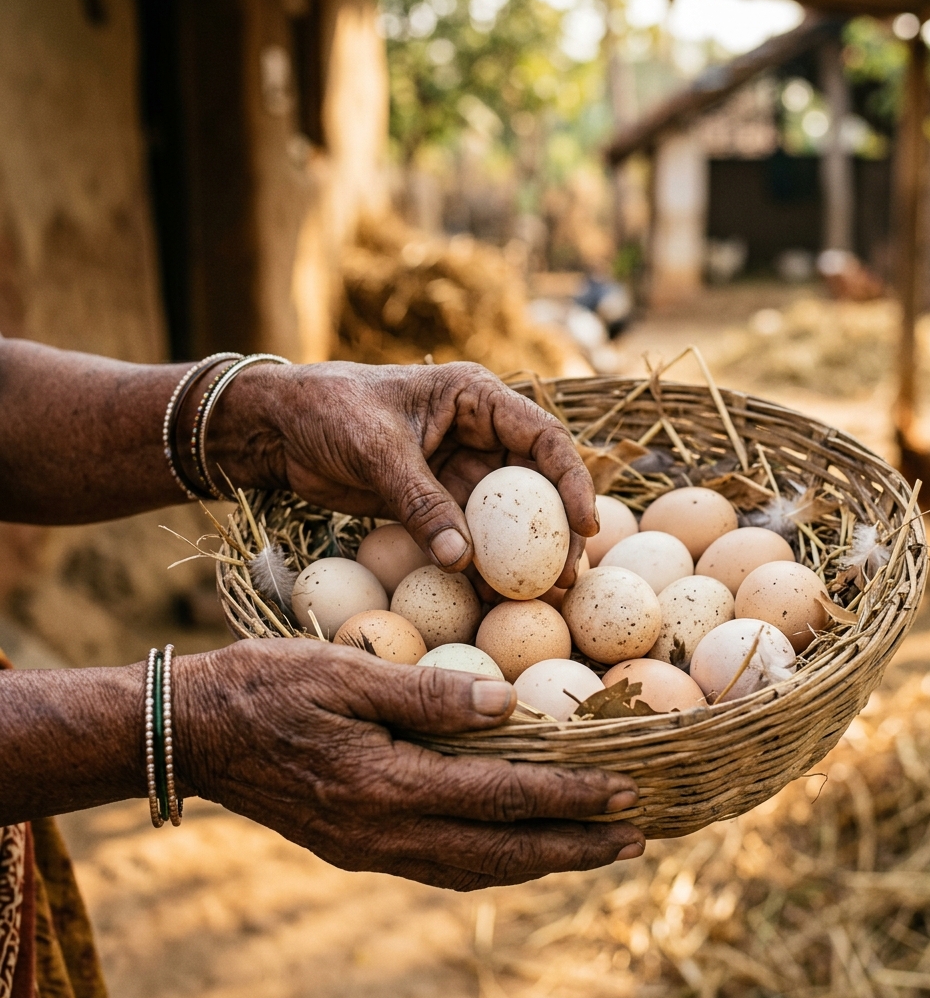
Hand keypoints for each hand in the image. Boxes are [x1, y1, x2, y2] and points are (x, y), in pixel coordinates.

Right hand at [175, 639, 644, 889]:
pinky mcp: (357, 846)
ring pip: (475, 868)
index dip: (568, 796)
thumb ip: (426, 692)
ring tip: (593, 848)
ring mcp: (369, 847)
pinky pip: (442, 864)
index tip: (624, 792)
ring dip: (541, 860)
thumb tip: (507, 702)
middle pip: (501, 852)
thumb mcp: (345, 671)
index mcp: (386, 785)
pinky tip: (515, 844)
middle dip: (574, 847)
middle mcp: (384, 832)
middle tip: (636, 839)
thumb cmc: (267, 686)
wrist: (193, 732)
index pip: (502, 795)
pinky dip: (493, 859)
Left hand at [208, 361, 595, 585]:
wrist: (277, 427)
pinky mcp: (433, 501)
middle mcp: (477, 433)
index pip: (543, 438)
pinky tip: (489, 598)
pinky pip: (467, 537)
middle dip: (554, 531)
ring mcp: (457, 470)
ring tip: (541, 598)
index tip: (585, 526)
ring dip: (520, 557)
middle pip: (534, 485)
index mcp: (475, 399)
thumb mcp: (377, 449)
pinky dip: (479, 566)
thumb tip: (462, 561)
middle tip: (566, 578)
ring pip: (504, 519)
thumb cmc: (327, 410)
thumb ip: (420, 502)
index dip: (571, 481)